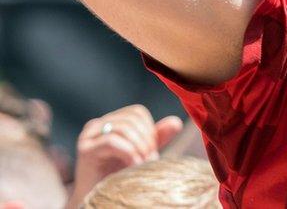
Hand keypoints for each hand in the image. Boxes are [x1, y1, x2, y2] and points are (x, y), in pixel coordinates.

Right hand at [68, 105, 182, 205]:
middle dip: (146, 139)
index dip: (150, 128)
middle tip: (148, 159)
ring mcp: (88, 137)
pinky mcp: (85, 151)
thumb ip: (158, 137)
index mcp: (110, 122)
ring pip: (123, 128)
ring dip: (139, 147)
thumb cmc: (121, 176)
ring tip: (142, 164)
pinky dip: (129, 153)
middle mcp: (97, 125)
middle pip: (131, 119)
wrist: (99, 201)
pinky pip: (111, 141)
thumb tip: (175, 122)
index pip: (136, 112)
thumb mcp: (144, 153)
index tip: (152, 150)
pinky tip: (133, 166)